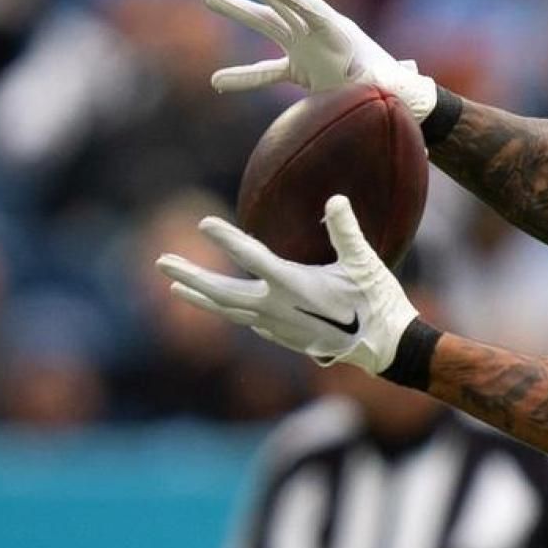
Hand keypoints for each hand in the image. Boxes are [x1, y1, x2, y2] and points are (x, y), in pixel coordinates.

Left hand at [156, 196, 419, 374]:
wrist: (385, 348)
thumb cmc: (378, 302)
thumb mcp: (365, 263)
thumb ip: (346, 231)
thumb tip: (335, 199)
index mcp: (293, 286)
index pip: (251, 258)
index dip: (226, 239)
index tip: (204, 224)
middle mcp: (278, 308)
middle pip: (223, 293)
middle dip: (191, 276)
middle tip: (161, 262)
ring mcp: (278, 326)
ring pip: (229, 311)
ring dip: (200, 297)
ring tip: (176, 286)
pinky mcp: (286, 338)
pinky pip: (247, 322)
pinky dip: (229, 311)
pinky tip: (224, 307)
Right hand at [202, 0, 439, 121]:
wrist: (391, 98)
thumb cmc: (391, 88)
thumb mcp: (384, 83)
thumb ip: (379, 79)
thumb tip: (384, 79)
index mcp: (340, 32)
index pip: (313, 10)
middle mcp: (318, 32)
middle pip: (282, 3)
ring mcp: (305, 47)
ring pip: (267, 24)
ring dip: (239, 10)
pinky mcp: (299, 68)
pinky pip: (266, 70)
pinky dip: (243, 76)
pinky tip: (217, 81)